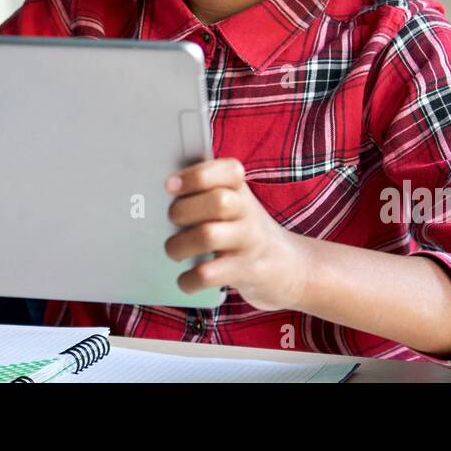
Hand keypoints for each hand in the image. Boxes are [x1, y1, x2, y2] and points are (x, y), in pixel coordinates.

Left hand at [164, 157, 308, 310]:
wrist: (289, 268)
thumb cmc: (244, 231)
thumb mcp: (234, 204)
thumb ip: (206, 193)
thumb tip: (161, 194)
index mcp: (241, 189)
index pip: (228, 170)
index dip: (197, 175)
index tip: (170, 185)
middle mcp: (249, 211)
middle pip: (218, 201)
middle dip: (184, 211)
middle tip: (171, 220)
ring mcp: (250, 242)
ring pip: (209, 235)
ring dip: (179, 245)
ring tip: (173, 251)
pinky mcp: (247, 271)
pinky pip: (210, 274)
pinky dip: (190, 279)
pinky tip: (185, 280)